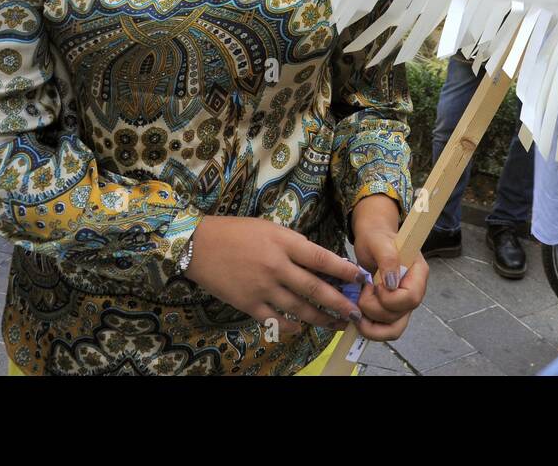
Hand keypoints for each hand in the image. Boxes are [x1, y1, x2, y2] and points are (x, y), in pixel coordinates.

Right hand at [184, 216, 365, 337]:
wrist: (198, 245)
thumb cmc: (236, 232)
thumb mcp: (269, 229)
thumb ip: (294, 244)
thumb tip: (319, 261)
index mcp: (283, 242)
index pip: (321, 257)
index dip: (343, 270)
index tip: (359, 278)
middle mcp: (276, 266)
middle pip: (315, 288)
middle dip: (339, 302)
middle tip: (356, 312)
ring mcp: (262, 287)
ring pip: (299, 308)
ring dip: (321, 318)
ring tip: (336, 324)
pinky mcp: (248, 303)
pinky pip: (276, 320)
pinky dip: (291, 326)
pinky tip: (302, 329)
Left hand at [351, 194, 428, 340]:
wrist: (371, 241)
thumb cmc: (376, 238)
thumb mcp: (378, 241)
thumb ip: (387, 258)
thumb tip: (392, 285)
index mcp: (418, 273)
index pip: (411, 297)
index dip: (389, 297)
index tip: (374, 283)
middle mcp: (414, 291)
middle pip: (400, 315)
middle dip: (375, 308)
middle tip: (364, 289)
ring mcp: (404, 304)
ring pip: (393, 329)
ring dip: (370, 322)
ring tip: (358, 304)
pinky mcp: (392, 312)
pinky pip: (386, 331)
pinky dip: (371, 330)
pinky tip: (358, 320)